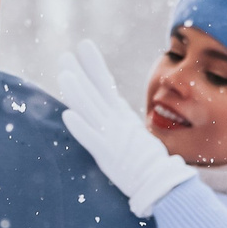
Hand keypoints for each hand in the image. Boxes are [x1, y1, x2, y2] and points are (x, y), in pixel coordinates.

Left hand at [53, 39, 193, 215]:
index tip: (84, 45)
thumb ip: (122, 116)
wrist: (162, 182)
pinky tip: (68, 115)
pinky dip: (80, 127)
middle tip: (66, 54)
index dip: (94, 64)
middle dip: (81, 72)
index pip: (105, 84)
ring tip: (64, 75)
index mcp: (121, 115)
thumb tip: (114, 100)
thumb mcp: (133, 131)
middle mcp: (116, 122)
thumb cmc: (148, 161)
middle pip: (95, 92)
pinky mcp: (107, 155)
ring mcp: (111, 136)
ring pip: (90, 110)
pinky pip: (91, 139)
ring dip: (77, 93)